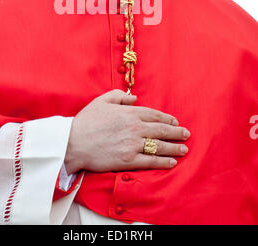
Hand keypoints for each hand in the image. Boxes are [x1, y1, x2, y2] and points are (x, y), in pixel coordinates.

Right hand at [64, 89, 189, 173]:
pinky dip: (163, 162)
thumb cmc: (86, 121)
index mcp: (129, 113)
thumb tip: (135, 98)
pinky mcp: (129, 160)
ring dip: (174, 147)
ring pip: (160, 146)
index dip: (167, 118)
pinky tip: (172, 162)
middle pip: (161, 130)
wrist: (73, 142)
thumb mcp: (102, 101)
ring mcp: (133, 145)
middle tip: (186, 134)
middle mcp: (135, 128)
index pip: (154, 115)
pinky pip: (151, 161)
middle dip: (176, 132)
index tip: (175, 121)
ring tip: (184, 149)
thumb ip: (120, 96)